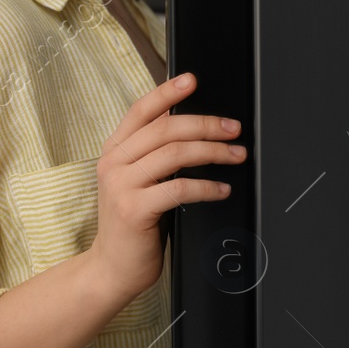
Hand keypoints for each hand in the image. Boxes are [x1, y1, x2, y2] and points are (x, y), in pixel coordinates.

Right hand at [87, 72, 244, 299]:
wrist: (112, 267)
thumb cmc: (134, 221)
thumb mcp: (138, 179)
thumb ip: (154, 152)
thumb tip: (189, 123)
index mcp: (115, 150)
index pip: (141, 110)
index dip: (167, 92)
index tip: (192, 80)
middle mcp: (114, 163)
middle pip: (166, 129)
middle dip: (207, 124)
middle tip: (234, 128)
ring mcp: (121, 186)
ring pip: (176, 154)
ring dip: (213, 151)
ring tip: (236, 155)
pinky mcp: (134, 210)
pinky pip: (179, 189)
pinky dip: (207, 186)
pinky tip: (222, 188)